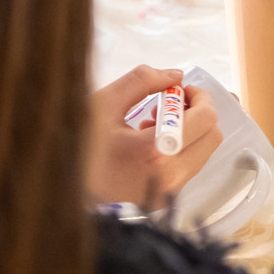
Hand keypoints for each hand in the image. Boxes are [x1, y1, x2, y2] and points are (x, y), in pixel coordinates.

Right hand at [87, 66, 222, 205]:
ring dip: (188, 132)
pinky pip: (189, 167)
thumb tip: (175, 75)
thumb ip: (141, 81)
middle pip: (212, 136)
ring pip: (204, 152)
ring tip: (150, 125)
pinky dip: (179, 149)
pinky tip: (148, 144)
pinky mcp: (166, 199)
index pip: (205, 119)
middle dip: (197, 113)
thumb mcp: (102, 105)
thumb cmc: (77, 147)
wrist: (60, 189)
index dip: (200, 97)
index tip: (181, 90)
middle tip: (170, 104)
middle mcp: (169, 175)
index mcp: (154, 150)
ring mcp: (169, 191)